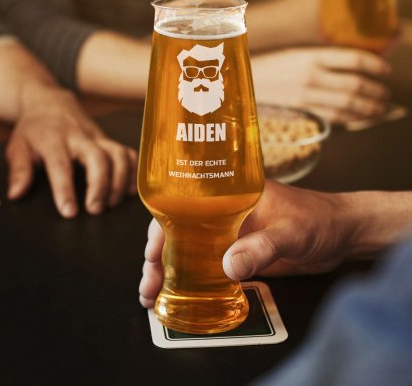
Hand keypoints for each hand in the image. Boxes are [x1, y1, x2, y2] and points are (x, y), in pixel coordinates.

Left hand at [5, 88, 137, 217]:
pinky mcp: (109, 139)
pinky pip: (128, 152)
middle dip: (100, 185)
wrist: (50, 102)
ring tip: (112, 204)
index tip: (69, 211)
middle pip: (98, 158)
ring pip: (118, 155)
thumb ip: (18, 171)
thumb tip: (15, 194)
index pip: (61, 165)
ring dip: (120, 181)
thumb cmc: (34, 128)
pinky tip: (130, 191)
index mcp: (53, 139)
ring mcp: (97, 137)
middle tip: (95, 210)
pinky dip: (134, 171)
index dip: (65, 189)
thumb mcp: (18, 146)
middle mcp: (79, 137)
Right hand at [139, 180, 352, 307]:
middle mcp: (219, 213)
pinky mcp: (238, 253)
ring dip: (169, 272)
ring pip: (187, 251)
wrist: (343, 233)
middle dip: (157, 259)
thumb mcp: (291, 232)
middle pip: (177, 232)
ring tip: (153, 297)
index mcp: (225, 195)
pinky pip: (206, 266)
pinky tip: (179, 297)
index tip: (150, 255)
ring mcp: (227, 235)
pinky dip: (190, 281)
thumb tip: (227, 267)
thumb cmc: (319, 219)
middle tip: (148, 287)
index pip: (182, 207)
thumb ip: (262, 247)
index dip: (160, 230)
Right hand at [252, 47, 390, 124]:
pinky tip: (360, 118)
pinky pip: (333, 117)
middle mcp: (310, 75)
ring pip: (348, 104)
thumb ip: (321, 59)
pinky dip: (352, 119)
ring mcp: (306, 95)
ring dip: (369, 107)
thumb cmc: (269, 68)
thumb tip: (355, 66)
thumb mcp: (295, 55)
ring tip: (379, 108)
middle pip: (355, 85)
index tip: (385, 70)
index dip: (376, 66)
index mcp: (310, 55)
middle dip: (376, 91)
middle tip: (385, 93)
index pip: (354, 59)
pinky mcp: (301, 112)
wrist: (240, 85)